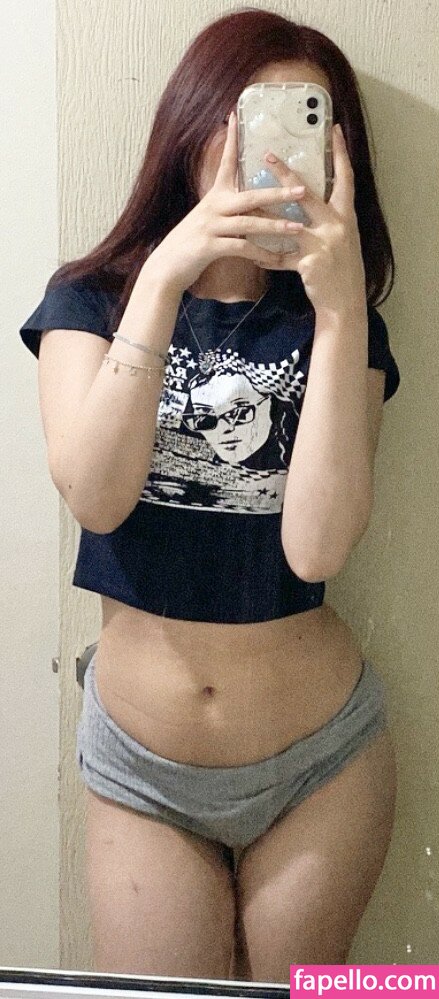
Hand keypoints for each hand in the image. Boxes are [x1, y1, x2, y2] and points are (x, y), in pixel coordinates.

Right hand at [142, 111, 305, 295]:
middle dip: (277, 192)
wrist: (167, 267)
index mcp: (214, 197)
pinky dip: (261, 254)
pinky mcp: (210, 247)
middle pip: (250, 196)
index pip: (225, 163)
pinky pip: (241, 248)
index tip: (235, 116)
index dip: (230, 140)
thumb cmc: (192, 244)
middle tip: (302, 189)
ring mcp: (211, 226)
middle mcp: (213, 207)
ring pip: (249, 223)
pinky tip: (277, 258)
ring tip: (298, 227)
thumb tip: (250, 203)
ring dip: (276, 225)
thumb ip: (228, 209)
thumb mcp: (208, 219)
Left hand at [257, 124, 366, 313]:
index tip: (333, 131)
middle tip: (268, 155)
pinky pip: (281, 257)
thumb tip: (310, 201)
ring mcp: (323, 244)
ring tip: (246, 205)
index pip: (346, 179)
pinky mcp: (309, 263)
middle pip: (308, 195)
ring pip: (287, 224)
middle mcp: (337, 226)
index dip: (340, 154)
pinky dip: (266, 257)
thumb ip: (328, 221)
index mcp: (346, 217)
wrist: (345, 305)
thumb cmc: (342, 271)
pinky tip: (252, 255)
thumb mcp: (342, 240)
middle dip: (287, 175)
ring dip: (265, 215)